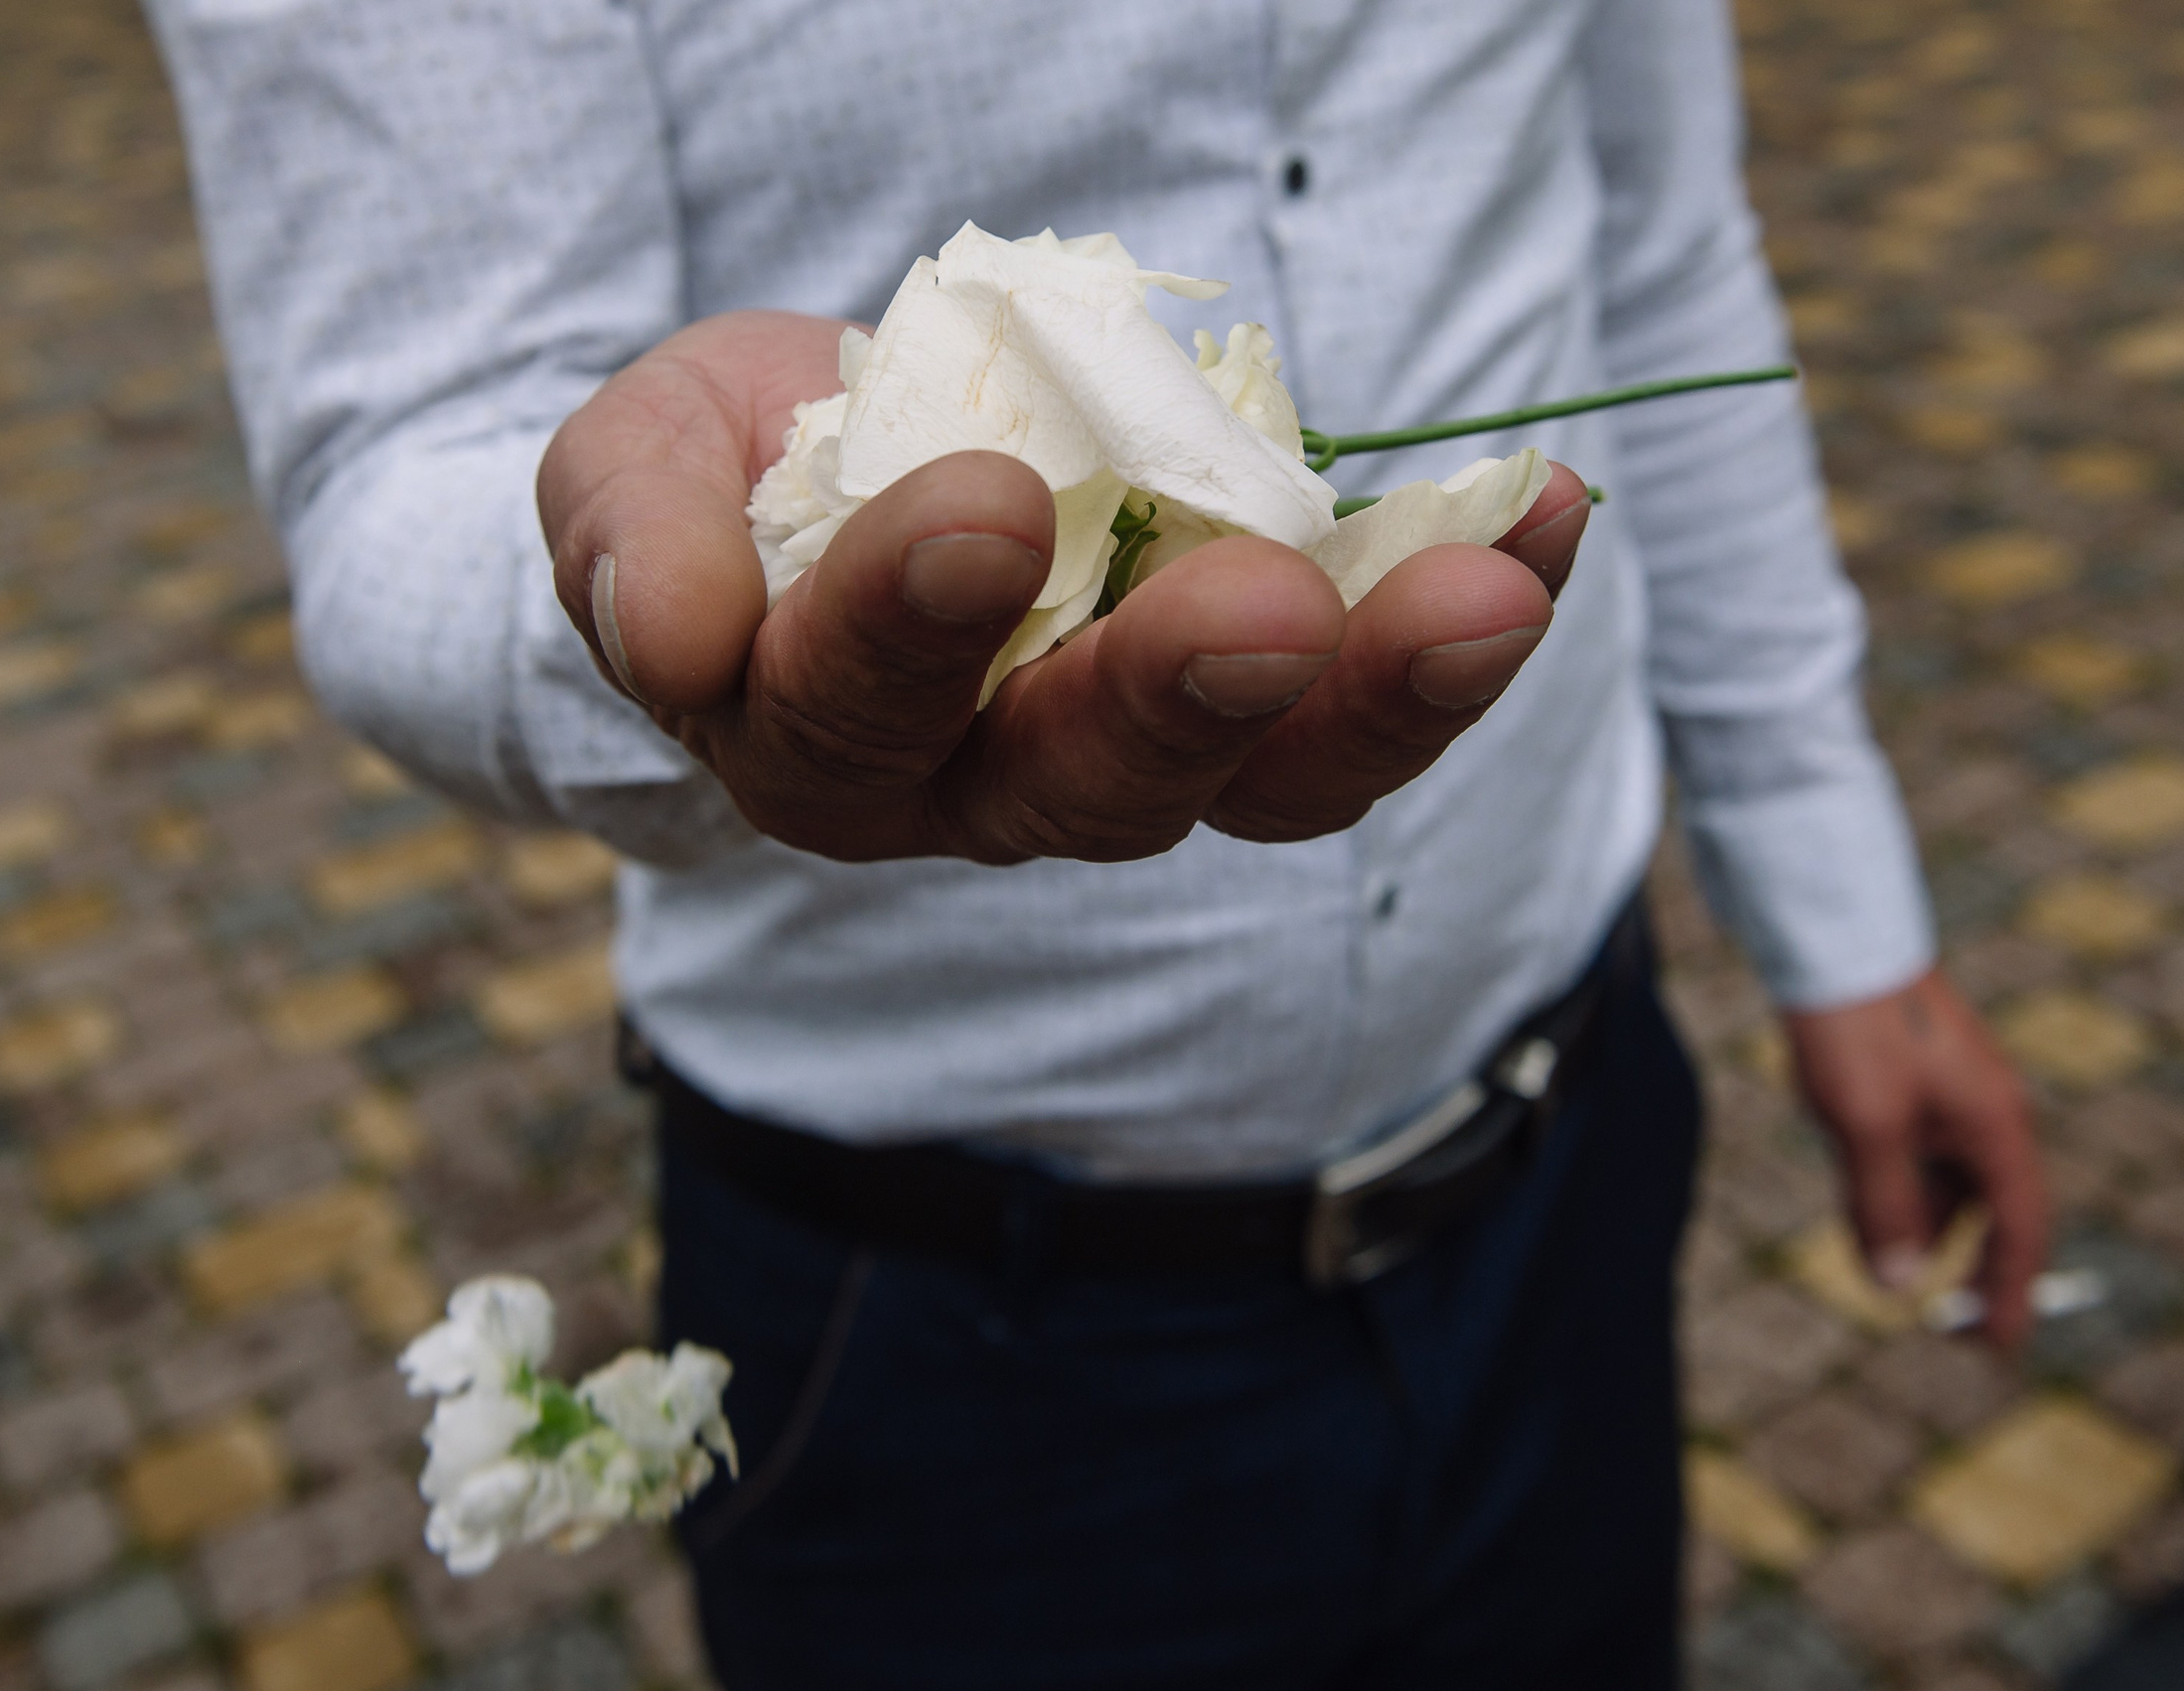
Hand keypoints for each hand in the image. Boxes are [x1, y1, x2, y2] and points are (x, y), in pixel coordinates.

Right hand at [535, 310, 1586, 862]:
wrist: (829, 493)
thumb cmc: (724, 486)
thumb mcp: (636, 473)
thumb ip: (635, 545)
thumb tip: (682, 640)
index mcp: (820, 742)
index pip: (856, 710)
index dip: (905, 624)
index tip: (973, 511)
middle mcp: (986, 788)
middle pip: (1089, 784)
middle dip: (1176, 697)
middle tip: (1271, 611)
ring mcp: (1137, 756)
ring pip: (1264, 780)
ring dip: (1380, 694)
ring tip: (1483, 593)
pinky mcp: (1256, 698)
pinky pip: (1366, 701)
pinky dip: (1459, 623)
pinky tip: (1548, 519)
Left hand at [1783, 968, 2049, 1349]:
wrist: (1830, 937)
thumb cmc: (1855, 1030)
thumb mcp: (1865, 1128)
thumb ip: (1885, 1208)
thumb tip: (1901, 1285)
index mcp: (1993, 1126)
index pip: (2017, 1230)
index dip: (2008, 1292)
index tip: (1995, 1348)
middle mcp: (1983, 1111)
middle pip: (1987, 1207)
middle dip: (1966, 1263)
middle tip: (1943, 1322)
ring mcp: (1949, 1089)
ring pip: (1945, 1177)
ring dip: (1922, 1223)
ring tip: (1887, 1263)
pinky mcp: (1912, 1073)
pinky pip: (1916, 1147)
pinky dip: (1898, 1183)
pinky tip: (1863, 1197)